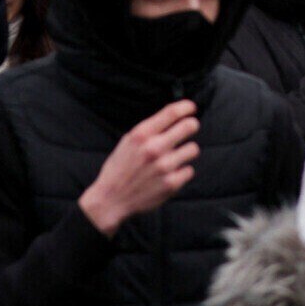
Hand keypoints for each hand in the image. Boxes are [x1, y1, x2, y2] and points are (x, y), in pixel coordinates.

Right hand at [78, 100, 199, 236]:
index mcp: (141, 134)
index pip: (171, 112)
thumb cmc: (120, 167)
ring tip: (176, 155)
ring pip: (193, 149)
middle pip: (188, 126)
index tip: (191, 107)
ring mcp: (164, 166)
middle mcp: (154, 148)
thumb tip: (172, 117)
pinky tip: (171, 173)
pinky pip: (189, 170)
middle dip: (192, 125)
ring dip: (187, 151)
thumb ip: (149, 130)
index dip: (185, 107)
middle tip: (191, 127)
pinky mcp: (171, 184)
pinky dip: (182, 171)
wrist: (111, 199)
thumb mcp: (128, 141)